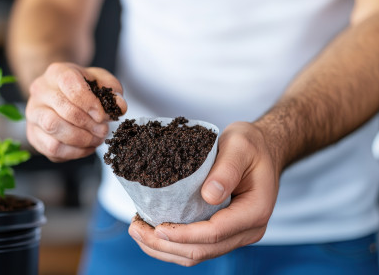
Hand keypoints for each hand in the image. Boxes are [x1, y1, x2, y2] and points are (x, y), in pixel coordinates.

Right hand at [25, 62, 126, 161]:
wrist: (61, 95)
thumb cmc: (82, 88)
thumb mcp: (100, 82)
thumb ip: (113, 90)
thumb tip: (120, 107)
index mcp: (56, 72)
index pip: (69, 83)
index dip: (88, 101)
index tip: (102, 115)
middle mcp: (39, 90)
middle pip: (62, 109)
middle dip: (88, 124)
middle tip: (104, 131)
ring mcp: (33, 113)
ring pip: (53, 128)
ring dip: (80, 139)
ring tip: (96, 139)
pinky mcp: (33, 133)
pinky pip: (51, 147)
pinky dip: (73, 152)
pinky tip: (86, 147)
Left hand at [128, 121, 279, 265]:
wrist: (263, 150)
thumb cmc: (252, 145)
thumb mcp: (240, 146)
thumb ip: (227, 169)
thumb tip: (209, 195)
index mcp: (255, 211)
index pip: (215, 232)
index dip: (184, 234)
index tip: (158, 228)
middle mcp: (247, 230)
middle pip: (202, 250)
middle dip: (166, 245)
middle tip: (136, 230)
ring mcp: (235, 234)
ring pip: (196, 254)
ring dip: (164, 249)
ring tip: (137, 232)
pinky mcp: (223, 233)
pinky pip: (196, 246)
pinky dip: (172, 244)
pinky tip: (151, 231)